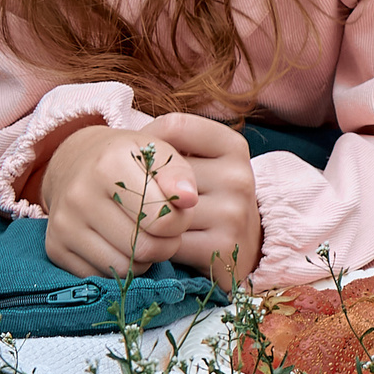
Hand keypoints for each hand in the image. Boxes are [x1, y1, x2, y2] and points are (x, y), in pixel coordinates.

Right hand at [40, 123, 196, 279]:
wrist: (76, 164)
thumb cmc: (128, 160)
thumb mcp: (158, 154)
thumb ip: (179, 174)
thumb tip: (190, 199)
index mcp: (110, 164)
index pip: (162, 216)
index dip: (181, 221)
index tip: (180, 213)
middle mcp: (80, 194)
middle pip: (143, 246)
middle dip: (166, 244)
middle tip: (168, 233)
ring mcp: (63, 224)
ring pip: (122, 267)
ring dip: (144, 260)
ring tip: (148, 238)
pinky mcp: (54, 248)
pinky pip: (99, 276)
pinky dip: (118, 268)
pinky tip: (123, 247)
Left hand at [145, 114, 262, 289]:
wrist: (243, 245)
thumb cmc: (208, 196)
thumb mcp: (202, 162)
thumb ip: (170, 148)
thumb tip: (130, 146)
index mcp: (233, 146)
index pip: (175, 126)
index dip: (148, 141)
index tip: (143, 159)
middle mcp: (237, 176)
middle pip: (164, 172)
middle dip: (144, 185)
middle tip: (140, 194)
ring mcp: (233, 213)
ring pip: (162, 210)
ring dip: (144, 219)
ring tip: (147, 219)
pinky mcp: (222, 247)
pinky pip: (166, 243)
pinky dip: (153, 244)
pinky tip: (157, 242)